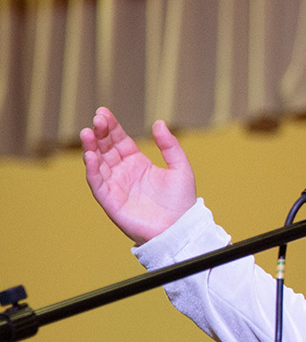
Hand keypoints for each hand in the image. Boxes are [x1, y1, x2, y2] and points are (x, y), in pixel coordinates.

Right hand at [80, 107, 196, 244]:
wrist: (179, 228)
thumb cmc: (181, 202)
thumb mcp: (180, 168)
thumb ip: (169, 146)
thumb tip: (158, 123)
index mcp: (137, 163)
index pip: (119, 141)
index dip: (111, 127)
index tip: (103, 112)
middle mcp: (123, 173)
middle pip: (105, 149)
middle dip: (99, 133)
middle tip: (97, 119)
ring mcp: (115, 186)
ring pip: (97, 164)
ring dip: (91, 148)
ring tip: (87, 133)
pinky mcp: (110, 201)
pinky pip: (98, 183)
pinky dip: (92, 170)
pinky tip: (90, 156)